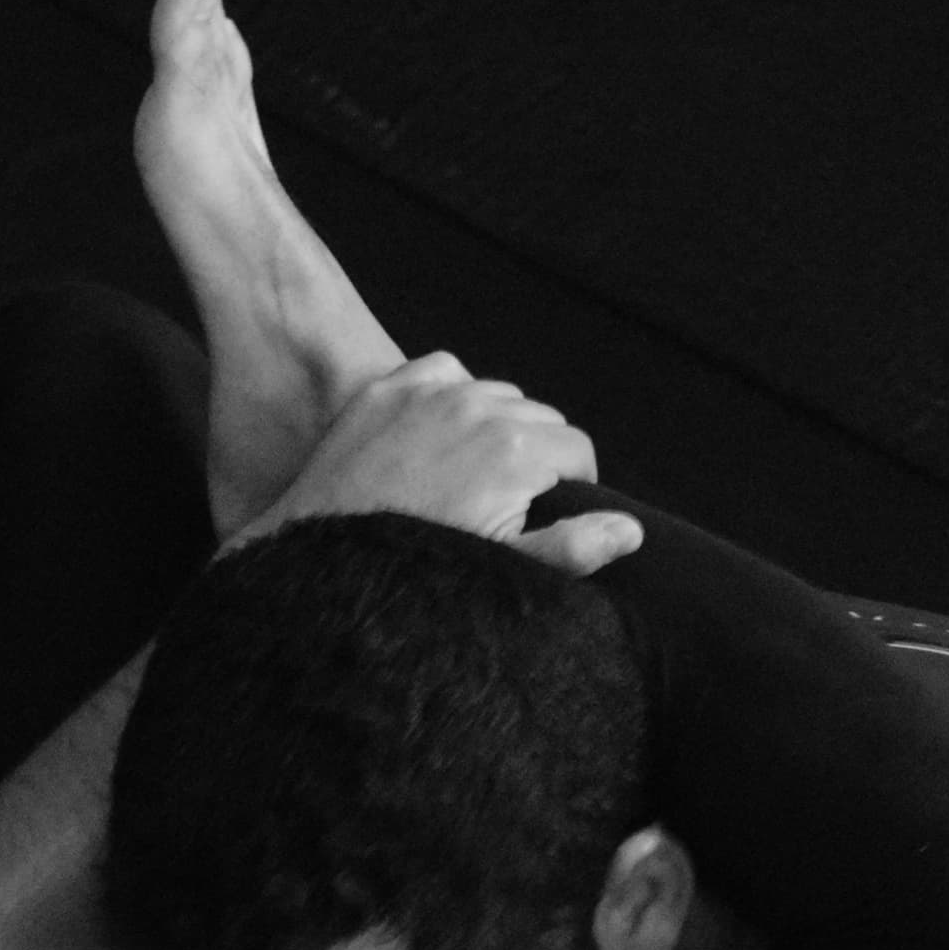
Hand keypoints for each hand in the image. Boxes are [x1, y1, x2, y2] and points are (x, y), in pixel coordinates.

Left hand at [235, 353, 644, 574]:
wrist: (319, 567)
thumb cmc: (416, 575)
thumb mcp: (500, 570)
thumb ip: (572, 548)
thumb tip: (630, 529)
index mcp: (517, 449)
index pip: (578, 449)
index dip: (571, 485)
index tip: (544, 515)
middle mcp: (478, 406)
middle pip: (539, 417)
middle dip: (533, 455)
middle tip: (502, 504)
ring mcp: (429, 393)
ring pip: (494, 394)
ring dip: (492, 426)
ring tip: (468, 477)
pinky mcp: (388, 389)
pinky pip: (443, 374)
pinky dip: (449, 399)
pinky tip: (436, 440)